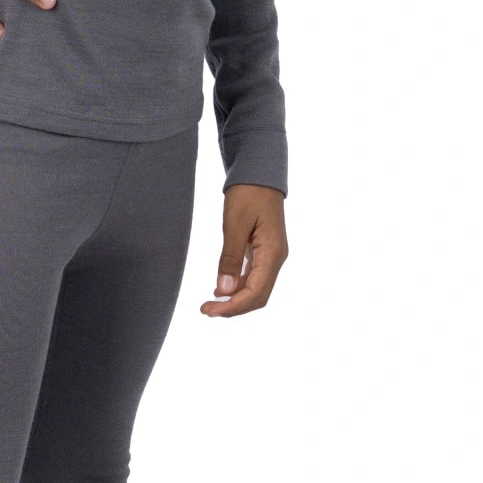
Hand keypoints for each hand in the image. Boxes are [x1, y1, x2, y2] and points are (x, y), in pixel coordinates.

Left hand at [200, 184, 288, 316]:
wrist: (259, 172)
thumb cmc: (248, 193)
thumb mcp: (234, 224)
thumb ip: (229, 258)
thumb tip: (223, 291)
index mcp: (272, 253)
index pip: (255, 292)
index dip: (232, 306)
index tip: (209, 310)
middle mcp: (276, 258)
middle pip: (258, 297)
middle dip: (233, 308)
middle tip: (206, 310)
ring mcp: (272, 256)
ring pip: (256, 289)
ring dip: (235, 300)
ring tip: (210, 303)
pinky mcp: (264, 251)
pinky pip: (253, 277)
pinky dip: (238, 287)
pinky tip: (221, 289)